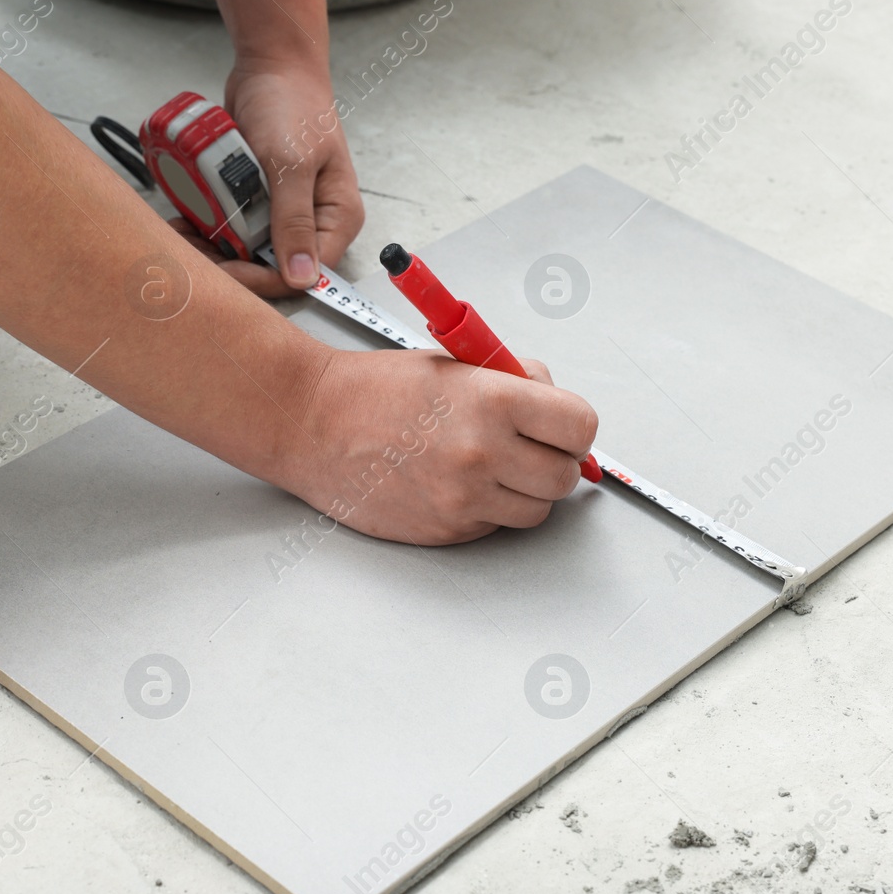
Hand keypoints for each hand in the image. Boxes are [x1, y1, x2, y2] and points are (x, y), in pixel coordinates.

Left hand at [210, 61, 362, 296]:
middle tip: (191, 250)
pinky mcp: (259, 200)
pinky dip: (210, 227)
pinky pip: (234, 227)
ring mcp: (284, 212)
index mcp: (336, 218)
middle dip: (229, 263)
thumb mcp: (290, 164)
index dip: (262, 278)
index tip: (223, 271)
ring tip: (183, 232)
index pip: (304, 273)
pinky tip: (188, 219)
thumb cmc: (292, 104)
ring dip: (213, 247)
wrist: (271, 66)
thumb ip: (293, 221)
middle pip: (271, 265)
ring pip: (248, 250)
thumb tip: (302, 277)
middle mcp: (313, 221)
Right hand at [279, 349, 599, 544]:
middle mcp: (483, 454)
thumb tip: (556, 405)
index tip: (562, 426)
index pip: (579, 426)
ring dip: (523, 491)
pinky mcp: (446, 531)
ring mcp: (464, 499)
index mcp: (493, 401)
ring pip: (536, 510)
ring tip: (489, 465)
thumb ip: (516, 382)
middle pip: (564, 477)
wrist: (312, 423)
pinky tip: (455, 482)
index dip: (573, 426)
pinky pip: (495, 526)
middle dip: (552, 460)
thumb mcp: (456, 362)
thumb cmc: (374, 390)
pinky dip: (487, 508)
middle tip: (528, 446)